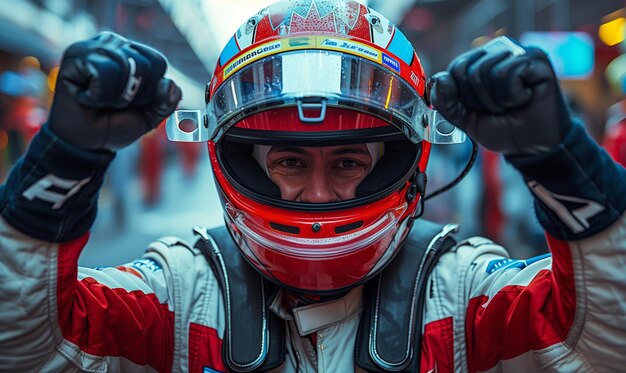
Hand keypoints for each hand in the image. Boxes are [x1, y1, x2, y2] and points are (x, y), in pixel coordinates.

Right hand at [48, 32, 181, 151]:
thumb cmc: (116, 124)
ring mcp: (91, 47)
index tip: (131, 102)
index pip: (158, 62)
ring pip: (124, 65)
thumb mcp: (150, 115)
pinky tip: (86, 97)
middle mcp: (112, 43)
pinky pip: (101, 72)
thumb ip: (167, 101)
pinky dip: (99, 94)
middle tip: (113, 103)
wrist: (86, 143)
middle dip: (133, 95)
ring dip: (115, 96)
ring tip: (99, 100)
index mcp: (132, 51)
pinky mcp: (74, 57)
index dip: (150, 91)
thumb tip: (167, 82)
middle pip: (144, 64)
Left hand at [429, 37, 572, 154]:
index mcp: (479, 62)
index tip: (480, 108)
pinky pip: (508, 73)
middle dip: (478, 100)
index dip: (462, 96)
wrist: (533, 147)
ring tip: (512, 103)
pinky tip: (525, 98)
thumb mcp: (465, 119)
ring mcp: (517, 52)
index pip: (454, 69)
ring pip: (486, 71)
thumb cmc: (503, 128)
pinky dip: (512, 95)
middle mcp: (497, 52)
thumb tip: (438, 79)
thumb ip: (446, 102)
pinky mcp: (536, 59)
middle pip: (467, 70)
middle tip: (498, 108)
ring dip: (496, 100)